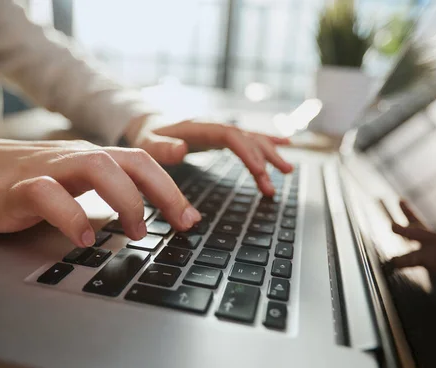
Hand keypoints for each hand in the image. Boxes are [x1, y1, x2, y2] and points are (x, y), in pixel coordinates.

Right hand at [0, 137, 200, 246]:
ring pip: (96, 167)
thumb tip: (137, 223)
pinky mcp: (17, 187)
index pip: (142, 164)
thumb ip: (100, 198)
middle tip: (182, 225)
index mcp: (90, 160)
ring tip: (136, 234)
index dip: (172, 189)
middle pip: (131, 161)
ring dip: (125, 200)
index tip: (192, 219)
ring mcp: (47, 168)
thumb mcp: (70, 188)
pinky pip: (47, 193)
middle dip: (164, 191)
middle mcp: (75, 158)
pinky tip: (85, 238)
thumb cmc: (21, 184)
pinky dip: (71, 215)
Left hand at [131, 120, 292, 195]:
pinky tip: (286, 145)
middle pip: (246, 137)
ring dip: (270, 154)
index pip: (230, 135)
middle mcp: (214, 125)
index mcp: (199, 126)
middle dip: (265, 157)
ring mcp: (220, 129)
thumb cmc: (147, 136)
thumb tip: (182, 150)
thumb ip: (162, 149)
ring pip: (252, 139)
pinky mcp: (223, 136)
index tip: (259, 170)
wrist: (148, 123)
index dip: (246, 151)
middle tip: (278, 177)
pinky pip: (249, 138)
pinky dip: (267, 141)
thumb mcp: (147, 144)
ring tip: (287, 171)